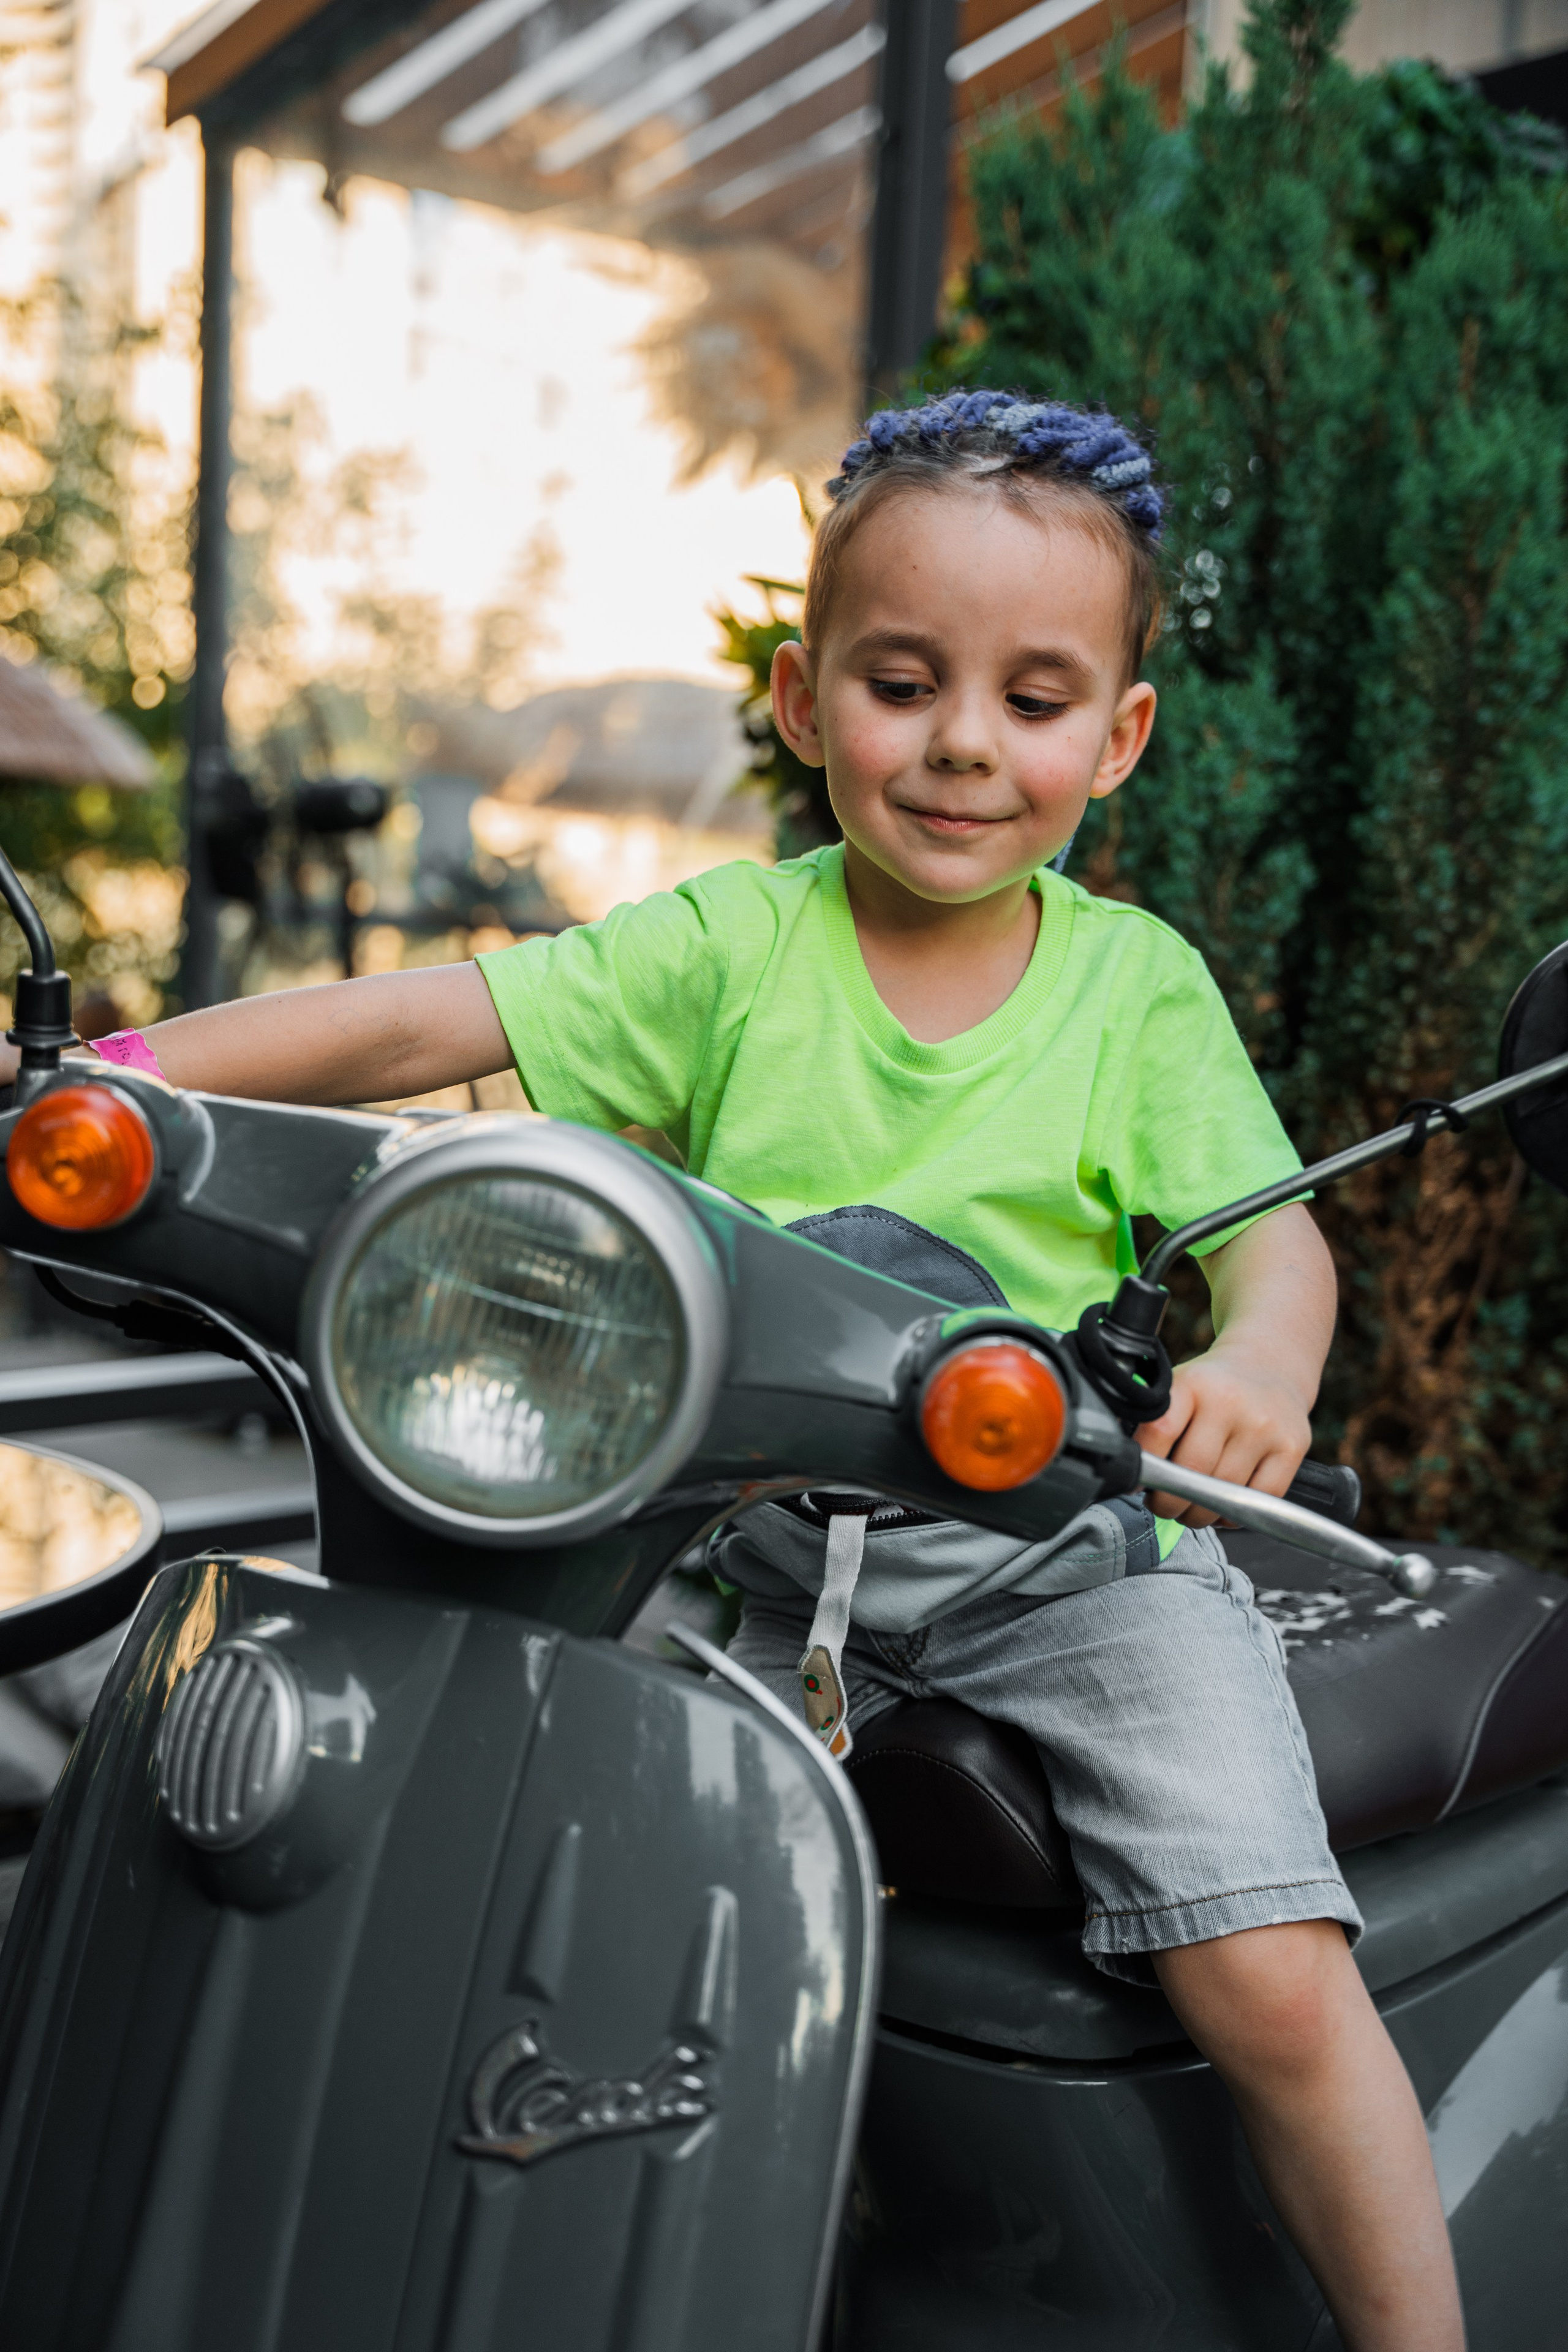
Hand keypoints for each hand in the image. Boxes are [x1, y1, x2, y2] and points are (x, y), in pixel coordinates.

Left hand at [1137, 1346, 1312, 1525]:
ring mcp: (1265, 1426)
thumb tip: (1131, 1474)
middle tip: (1164, 1505)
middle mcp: (1230, 1402)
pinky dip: (1235, 1514)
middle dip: (1170, 1502)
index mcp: (1193, 1383)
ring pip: (1224, 1493)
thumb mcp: (1179, 1387)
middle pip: (1192, 1472)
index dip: (1144, 1466)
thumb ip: (1154, 1423)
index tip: (1138, 1482)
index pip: (1159, 1431)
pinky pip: (1258, 1500)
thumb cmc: (1213, 1388)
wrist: (1269, 1365)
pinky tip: (1223, 1505)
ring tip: (1191, 1507)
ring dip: (1200, 1513)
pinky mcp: (1292, 1447)